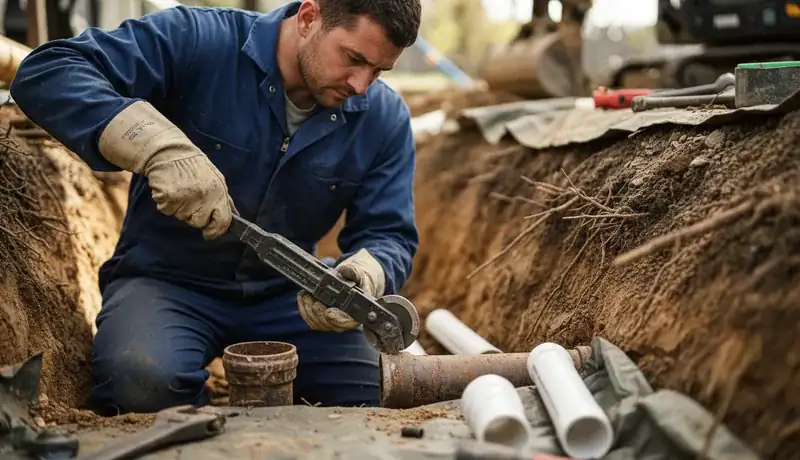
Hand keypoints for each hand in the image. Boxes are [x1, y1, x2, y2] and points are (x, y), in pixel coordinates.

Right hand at [98, 100, 233, 239]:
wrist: (169, 152)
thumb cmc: (194, 165)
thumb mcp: (216, 179)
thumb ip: (225, 199)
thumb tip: (235, 216)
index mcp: (218, 192)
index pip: (222, 221)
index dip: (216, 231)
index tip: (210, 234)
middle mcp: (203, 197)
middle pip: (199, 222)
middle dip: (194, 216)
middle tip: (190, 199)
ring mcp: (184, 198)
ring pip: (181, 218)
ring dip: (179, 208)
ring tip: (180, 190)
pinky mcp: (167, 198)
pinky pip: (167, 211)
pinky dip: (166, 204)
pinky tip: (169, 189)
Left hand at [297, 249, 384, 331]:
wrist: (351, 282)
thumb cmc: (357, 280)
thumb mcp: (358, 274)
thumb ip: (353, 273)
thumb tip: (343, 271)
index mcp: (357, 313)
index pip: (349, 322)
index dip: (338, 320)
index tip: (328, 312)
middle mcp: (345, 321)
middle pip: (329, 324)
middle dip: (319, 311)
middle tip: (312, 297)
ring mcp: (332, 322)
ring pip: (317, 323)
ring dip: (309, 309)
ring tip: (306, 295)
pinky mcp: (321, 320)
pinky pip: (310, 319)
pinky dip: (303, 309)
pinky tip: (302, 297)